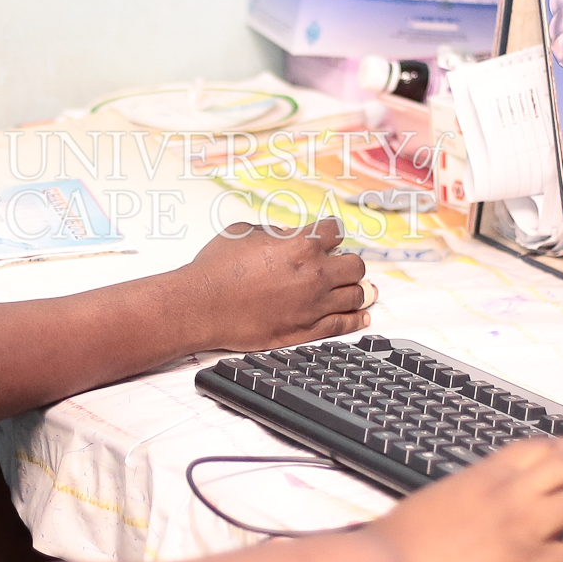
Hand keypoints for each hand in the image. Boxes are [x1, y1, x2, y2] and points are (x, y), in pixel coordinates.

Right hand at [170, 218, 370, 351]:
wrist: (201, 306)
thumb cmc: (216, 268)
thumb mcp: (244, 232)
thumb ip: (274, 231)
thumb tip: (287, 235)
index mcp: (301, 245)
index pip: (336, 231)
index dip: (332, 232)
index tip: (330, 237)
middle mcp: (314, 274)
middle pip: (355, 265)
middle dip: (349, 262)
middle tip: (341, 265)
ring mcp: (313, 305)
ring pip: (356, 295)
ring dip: (356, 289)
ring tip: (354, 289)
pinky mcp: (306, 330)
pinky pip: (343, 324)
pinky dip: (355, 318)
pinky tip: (361, 315)